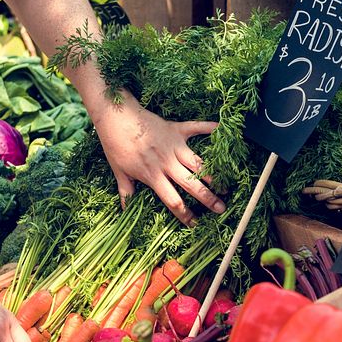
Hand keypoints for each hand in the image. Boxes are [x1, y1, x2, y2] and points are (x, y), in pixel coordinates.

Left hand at [92, 94, 225, 224]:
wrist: (116, 117)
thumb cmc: (116, 145)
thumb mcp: (119, 172)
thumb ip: (126, 192)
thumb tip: (125, 211)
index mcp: (153, 176)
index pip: (172, 201)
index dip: (185, 215)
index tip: (195, 224)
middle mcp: (167, 163)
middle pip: (192, 185)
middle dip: (208, 199)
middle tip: (221, 209)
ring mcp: (174, 146)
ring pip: (199, 163)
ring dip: (213, 175)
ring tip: (226, 186)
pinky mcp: (177, 129)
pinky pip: (197, 128)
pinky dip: (210, 127)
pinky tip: (222, 128)